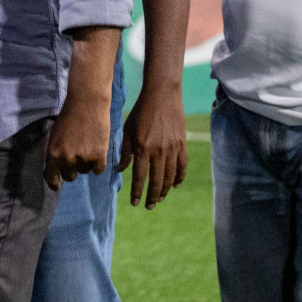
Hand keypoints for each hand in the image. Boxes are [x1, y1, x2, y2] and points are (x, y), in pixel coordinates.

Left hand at [44, 93, 110, 191]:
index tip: (57, 186)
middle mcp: (66, 158)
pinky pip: (98, 170)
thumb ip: (57, 151)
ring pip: (85, 171)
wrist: (87, 102)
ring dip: (87, 163)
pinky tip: (98, 148)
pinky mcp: (98, 156)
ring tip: (88, 145)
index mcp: (52, 153)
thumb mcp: (56, 134)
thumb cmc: (70, 115)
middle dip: (73, 169)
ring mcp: (82, 158)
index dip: (54, 183)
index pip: (51, 176)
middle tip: (78, 156)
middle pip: (70, 176)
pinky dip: (99, 162)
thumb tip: (58, 168)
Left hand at [117, 86, 187, 207]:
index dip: (137, 192)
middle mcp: (158, 150)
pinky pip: (182, 166)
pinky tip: (175, 186)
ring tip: (160, 199)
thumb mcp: (127, 130)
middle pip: (156, 180)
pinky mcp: (182, 144)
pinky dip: (179, 177)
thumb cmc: (140, 111)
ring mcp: (172, 148)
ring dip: (165, 190)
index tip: (134, 203)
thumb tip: (119, 169)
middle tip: (149, 206)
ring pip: (170, 176)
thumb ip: (124, 151)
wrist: (162, 95)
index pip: (139, 176)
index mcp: (142, 147)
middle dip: (152, 196)